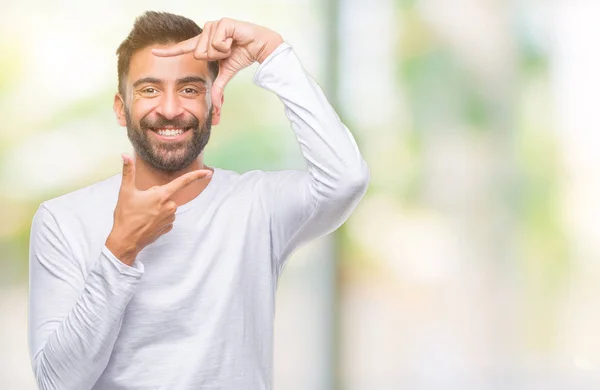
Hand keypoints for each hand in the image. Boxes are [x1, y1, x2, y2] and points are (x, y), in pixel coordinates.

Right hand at [105, 154, 212, 265]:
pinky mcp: (168, 228)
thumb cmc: (125, 216)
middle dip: (156, 196)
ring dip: (157, 207)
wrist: (125, 240)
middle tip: (141, 203)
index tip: (208, 172)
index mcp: (161, 195)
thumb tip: (125, 155)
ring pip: (167, 206)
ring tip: (142, 213)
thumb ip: (128, 171)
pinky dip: (158, 217)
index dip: (196, 176)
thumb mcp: (125, 191)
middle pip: (167, 194)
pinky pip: (166, 217)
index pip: (182, 182)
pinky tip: (147, 221)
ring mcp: (170, 218)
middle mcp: (170, 207)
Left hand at [152, 17, 283, 109]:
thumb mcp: (226, 73)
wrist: (259, 46)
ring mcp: (213, 26)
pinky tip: (235, 40)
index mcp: (204, 44)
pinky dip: (228, 46)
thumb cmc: (243, 55)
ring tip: (232, 45)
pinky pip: (217, 42)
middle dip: (215, 57)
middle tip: (228, 52)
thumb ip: (218, 87)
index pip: (183, 48)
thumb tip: (215, 105)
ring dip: (223, 52)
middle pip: (199, 53)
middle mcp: (206, 33)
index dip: (169, 52)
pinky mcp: (222, 23)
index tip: (154, 52)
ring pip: (207, 48)